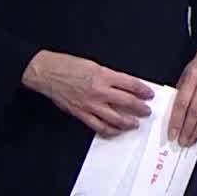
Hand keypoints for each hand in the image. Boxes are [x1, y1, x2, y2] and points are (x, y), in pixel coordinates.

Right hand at [22, 50, 153, 137]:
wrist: (47, 73)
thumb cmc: (67, 65)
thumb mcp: (93, 64)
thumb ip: (109, 76)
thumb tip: (124, 85)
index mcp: (104, 75)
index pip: (131, 84)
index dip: (143, 90)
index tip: (149, 94)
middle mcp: (100, 91)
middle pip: (128, 102)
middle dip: (140, 108)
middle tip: (146, 110)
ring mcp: (91, 104)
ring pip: (116, 118)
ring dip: (128, 122)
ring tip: (135, 123)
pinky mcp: (81, 114)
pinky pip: (99, 126)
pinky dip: (110, 130)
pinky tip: (116, 131)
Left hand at [171, 48, 196, 146]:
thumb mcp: (184, 77)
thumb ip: (180, 95)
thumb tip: (174, 118)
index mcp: (193, 77)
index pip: (182, 104)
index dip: (177, 121)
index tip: (173, 133)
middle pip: (196, 112)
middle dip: (188, 130)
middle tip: (182, 140)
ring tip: (191, 139)